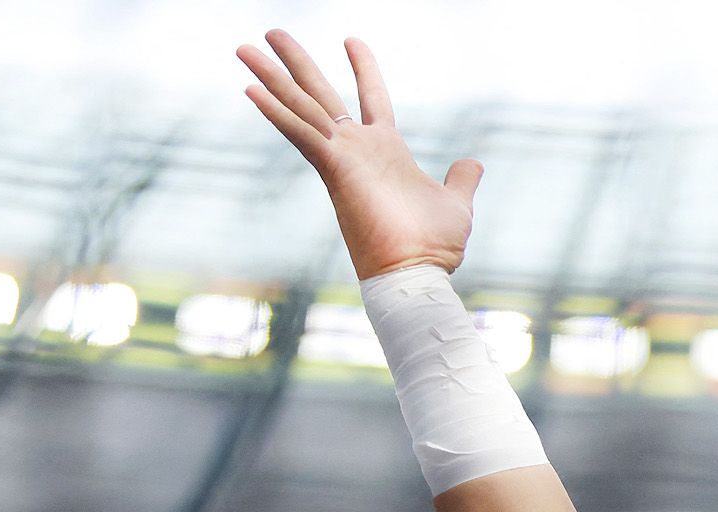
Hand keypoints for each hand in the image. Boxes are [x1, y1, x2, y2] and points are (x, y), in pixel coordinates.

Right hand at [238, 30, 479, 280]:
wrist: (417, 274)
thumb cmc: (434, 246)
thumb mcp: (455, 202)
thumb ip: (461, 179)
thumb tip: (473, 164)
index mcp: (385, 150)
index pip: (372, 97)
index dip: (363, 67)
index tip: (351, 39)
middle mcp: (358, 149)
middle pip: (321, 94)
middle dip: (297, 62)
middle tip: (271, 31)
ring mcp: (343, 157)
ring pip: (301, 107)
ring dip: (272, 77)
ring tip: (244, 46)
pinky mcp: (334, 170)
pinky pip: (301, 134)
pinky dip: (276, 112)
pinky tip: (250, 89)